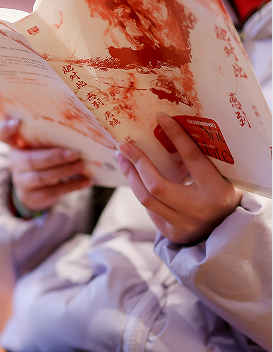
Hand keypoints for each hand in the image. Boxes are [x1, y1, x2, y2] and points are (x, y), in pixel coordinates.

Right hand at [0, 118, 90, 212]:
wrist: (34, 189)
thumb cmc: (41, 157)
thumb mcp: (39, 145)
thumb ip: (47, 135)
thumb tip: (80, 126)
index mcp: (15, 144)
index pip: (0, 133)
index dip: (5, 128)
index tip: (16, 122)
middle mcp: (15, 162)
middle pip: (29, 160)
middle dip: (52, 157)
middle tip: (73, 153)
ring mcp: (22, 180)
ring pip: (41, 177)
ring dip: (64, 171)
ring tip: (81, 165)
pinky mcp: (33, 196)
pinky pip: (52, 192)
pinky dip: (71, 186)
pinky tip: (86, 181)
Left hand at [115, 112, 242, 243]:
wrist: (229, 230)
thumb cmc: (225, 195)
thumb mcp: (224, 176)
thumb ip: (205, 159)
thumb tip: (177, 130)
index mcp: (217, 190)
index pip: (192, 158)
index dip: (176, 136)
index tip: (161, 118)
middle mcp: (198, 210)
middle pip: (156, 184)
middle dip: (137, 162)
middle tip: (123, 145)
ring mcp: (182, 224)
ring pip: (145, 198)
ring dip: (131, 176)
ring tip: (122, 158)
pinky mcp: (171, 232)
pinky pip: (149, 208)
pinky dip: (141, 190)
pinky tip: (135, 177)